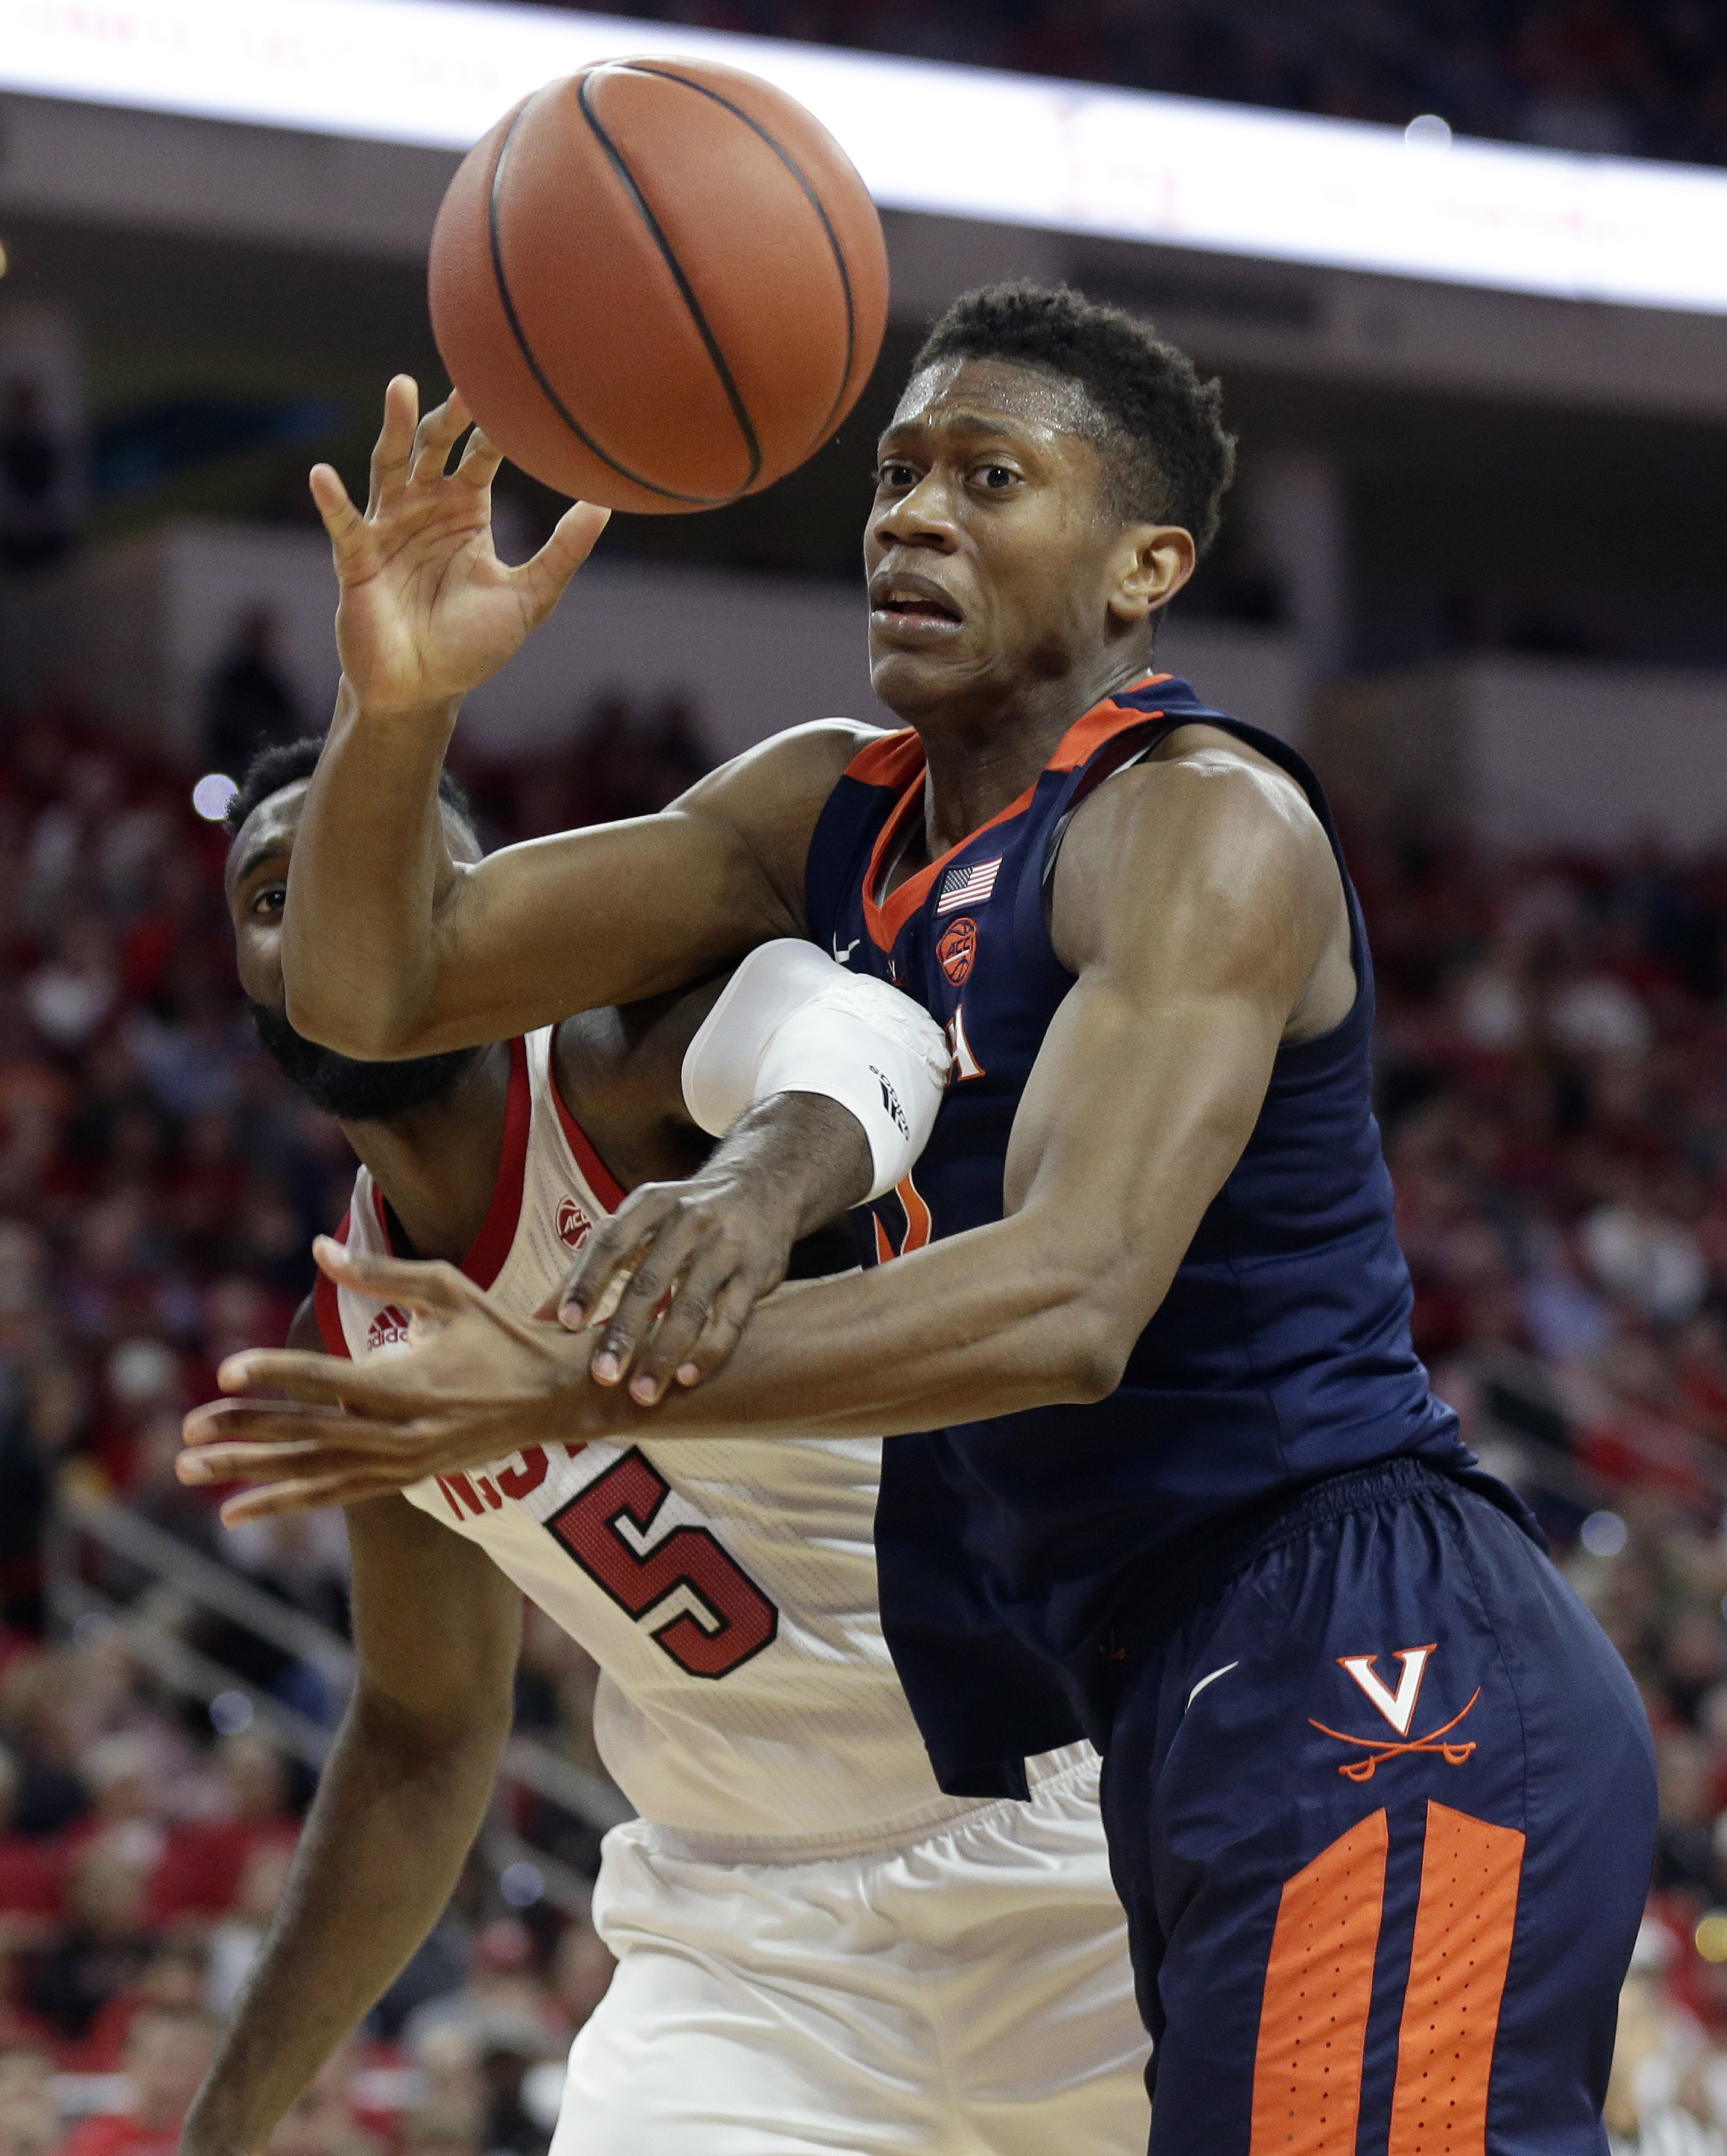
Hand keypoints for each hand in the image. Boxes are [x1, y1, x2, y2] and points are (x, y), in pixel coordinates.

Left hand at [178, 1238, 603, 1520]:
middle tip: (186, 1432)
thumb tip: (317, 1249)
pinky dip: (284, 1501)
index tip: (223, 1370)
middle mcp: (399, 1433)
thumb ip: (380, 1273)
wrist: (553, 1397)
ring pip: (312, 1472)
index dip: (273, 1374)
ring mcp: (400, 1463)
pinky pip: (334, 1494)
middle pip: (307, 1435)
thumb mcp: (446, 1290)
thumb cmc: (499, 1333)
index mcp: (408, 1383)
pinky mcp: (403, 1479)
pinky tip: (237, 1510)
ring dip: (249, 1474)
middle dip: (242, 1433)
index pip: (326, 1380)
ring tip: (191, 1472)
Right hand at [310, 377, 609, 714]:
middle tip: (469, 379)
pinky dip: (332, 500)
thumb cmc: (472, 644)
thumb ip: (562, 552)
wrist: (425, 690)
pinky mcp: (356, 560)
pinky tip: (322, 475)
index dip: (494, 429)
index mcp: (465, 510)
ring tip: (402, 387)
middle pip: (433, 447)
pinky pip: (342, 525)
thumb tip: (604, 504)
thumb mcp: (529, 598)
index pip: (479, 456)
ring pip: (389, 466)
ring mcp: (387, 528)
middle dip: (447, 414)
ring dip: (394, 428)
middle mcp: (424, 508)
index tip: (514, 394)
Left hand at [549, 1175, 792, 1408]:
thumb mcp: (638, 1222)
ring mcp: (726, 1245)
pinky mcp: (756, 1271)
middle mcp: (689, 1221)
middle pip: (649, 1281)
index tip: (568, 1324)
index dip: (588, 1281)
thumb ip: (590, 1266)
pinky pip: (732, 1317)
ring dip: (664, 1352)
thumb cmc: (681, 1216)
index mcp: (651, 1204)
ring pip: (691, 1305)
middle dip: (624, 1331)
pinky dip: (710, 1350)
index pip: (612, 1242)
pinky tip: (688, 1378)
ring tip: (642, 1394)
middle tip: (602, 1376)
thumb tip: (537, 1318)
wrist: (762, 1185)